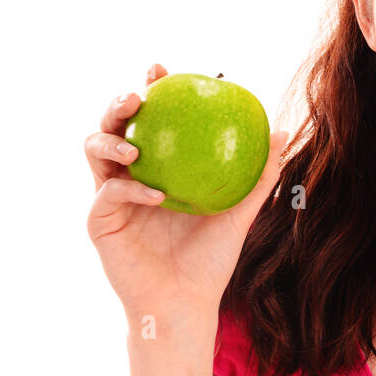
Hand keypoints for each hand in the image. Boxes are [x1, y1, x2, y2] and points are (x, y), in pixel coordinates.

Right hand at [86, 63, 288, 323]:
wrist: (186, 304)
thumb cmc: (210, 261)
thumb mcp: (239, 214)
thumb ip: (259, 175)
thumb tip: (282, 132)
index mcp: (157, 167)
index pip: (149, 119)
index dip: (150, 89)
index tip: (164, 70)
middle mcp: (128, 176)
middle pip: (111, 125)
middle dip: (118, 103)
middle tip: (138, 96)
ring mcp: (110, 197)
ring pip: (94, 150)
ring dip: (111, 140)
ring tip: (136, 148)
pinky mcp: (99, 222)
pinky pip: (108, 195)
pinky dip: (130, 190)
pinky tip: (156, 195)